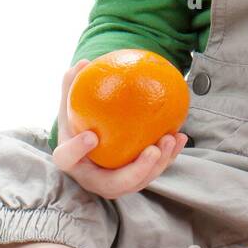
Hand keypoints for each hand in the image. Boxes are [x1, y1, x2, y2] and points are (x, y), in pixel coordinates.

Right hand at [51, 58, 187, 199]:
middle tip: (152, 150)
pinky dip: (169, 155)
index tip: (91, 136)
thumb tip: (84, 62)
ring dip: (159, 163)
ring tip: (170, 139)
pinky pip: (154, 170)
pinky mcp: (135, 180)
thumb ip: (73, 87)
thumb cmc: (78, 122)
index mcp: (71, 161)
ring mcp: (115, 183)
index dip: (77, 151)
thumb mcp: (70, 106)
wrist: (88, 147)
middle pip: (114, 184)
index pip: (68, 159)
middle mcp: (93, 179)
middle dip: (137, 170)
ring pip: (139, 181)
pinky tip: (180, 136)